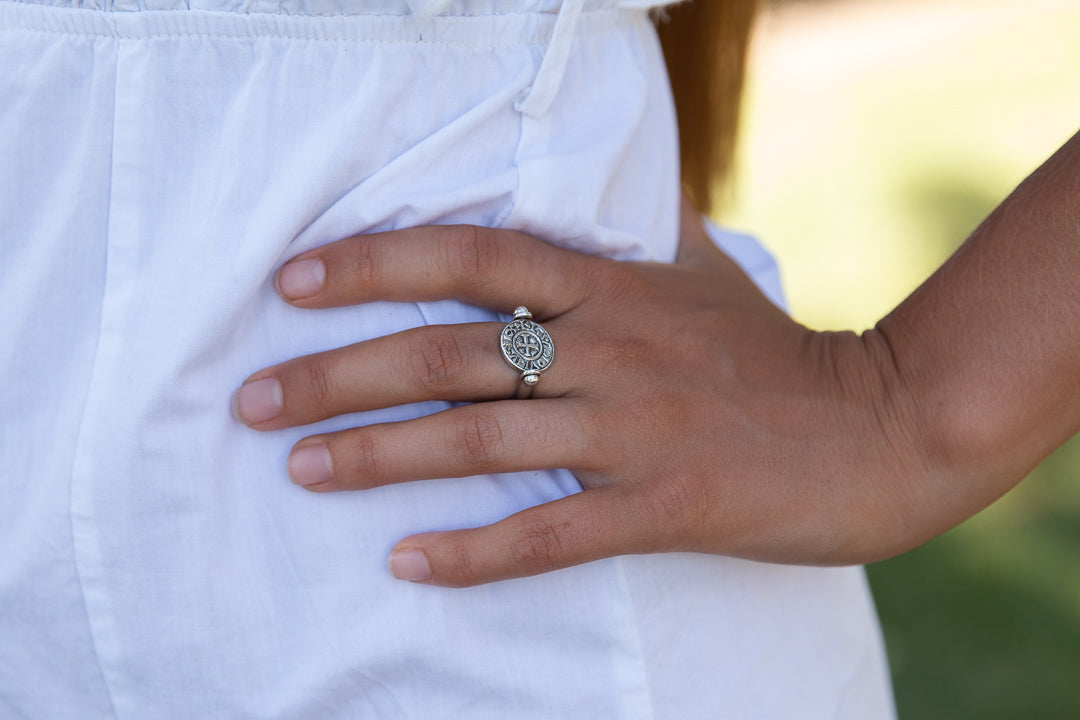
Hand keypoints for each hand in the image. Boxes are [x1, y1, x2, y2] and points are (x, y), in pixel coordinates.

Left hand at [233, 198, 938, 586]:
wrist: (884, 426)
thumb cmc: (782, 352)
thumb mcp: (708, 273)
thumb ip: (642, 236)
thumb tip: (603, 200)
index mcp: (615, 288)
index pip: (473, 257)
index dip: (379, 263)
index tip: (296, 283)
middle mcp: (612, 350)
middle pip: (450, 352)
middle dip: (341, 373)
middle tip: (255, 399)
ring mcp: (636, 429)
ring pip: (482, 439)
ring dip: (380, 456)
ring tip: (300, 469)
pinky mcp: (665, 504)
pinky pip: (550, 532)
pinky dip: (474, 552)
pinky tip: (406, 563)